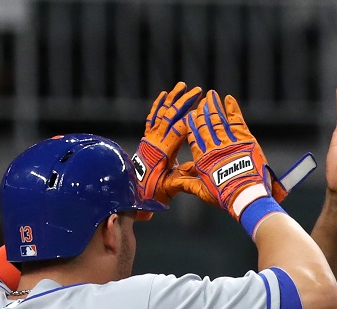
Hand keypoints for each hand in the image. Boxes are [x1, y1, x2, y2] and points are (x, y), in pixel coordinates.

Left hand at [135, 82, 202, 204]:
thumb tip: (201, 166)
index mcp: (164, 151)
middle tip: (197, 90)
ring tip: (182, 86)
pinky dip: (158, 105)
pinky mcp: (146, 138)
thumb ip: (185, 176)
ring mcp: (149, 138)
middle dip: (185, 102)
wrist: (133, 194)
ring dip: (173, 99)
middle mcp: (155, 140)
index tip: (203, 106)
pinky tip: (164, 95)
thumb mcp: (172, 186)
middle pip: (171, 115)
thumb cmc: (154, 193)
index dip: (192, 117)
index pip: (179, 129)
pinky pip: (152, 117)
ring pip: (161, 112)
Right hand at [178, 90, 272, 221]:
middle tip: (201, 101)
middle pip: (205, 126)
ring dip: (214, 107)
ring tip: (211, 96)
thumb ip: (189, 183)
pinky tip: (228, 99)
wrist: (246, 195)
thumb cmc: (224, 197)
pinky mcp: (244, 139)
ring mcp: (229, 142)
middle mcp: (214, 147)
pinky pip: (236, 121)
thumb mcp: (203, 191)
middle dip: (202, 112)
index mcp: (203, 159)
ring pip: (218, 120)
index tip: (190, 115)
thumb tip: (174, 181)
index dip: (192, 126)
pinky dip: (232, 109)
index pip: (194, 138)